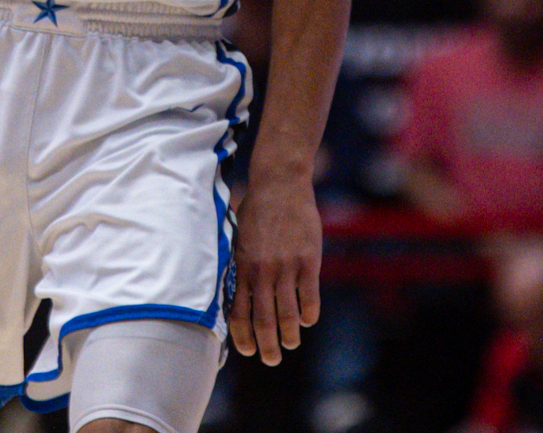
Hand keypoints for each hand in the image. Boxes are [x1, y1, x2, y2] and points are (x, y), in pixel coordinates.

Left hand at [228, 173, 320, 365]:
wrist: (280, 183)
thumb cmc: (256, 210)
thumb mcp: (237, 237)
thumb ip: (237, 266)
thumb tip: (232, 294)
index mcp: (241, 267)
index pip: (239, 313)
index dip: (243, 337)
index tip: (248, 350)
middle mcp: (262, 271)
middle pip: (264, 321)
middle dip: (268, 346)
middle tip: (272, 359)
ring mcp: (286, 267)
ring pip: (288, 314)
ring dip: (290, 335)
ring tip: (291, 343)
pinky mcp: (308, 261)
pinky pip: (309, 297)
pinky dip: (309, 314)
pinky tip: (308, 320)